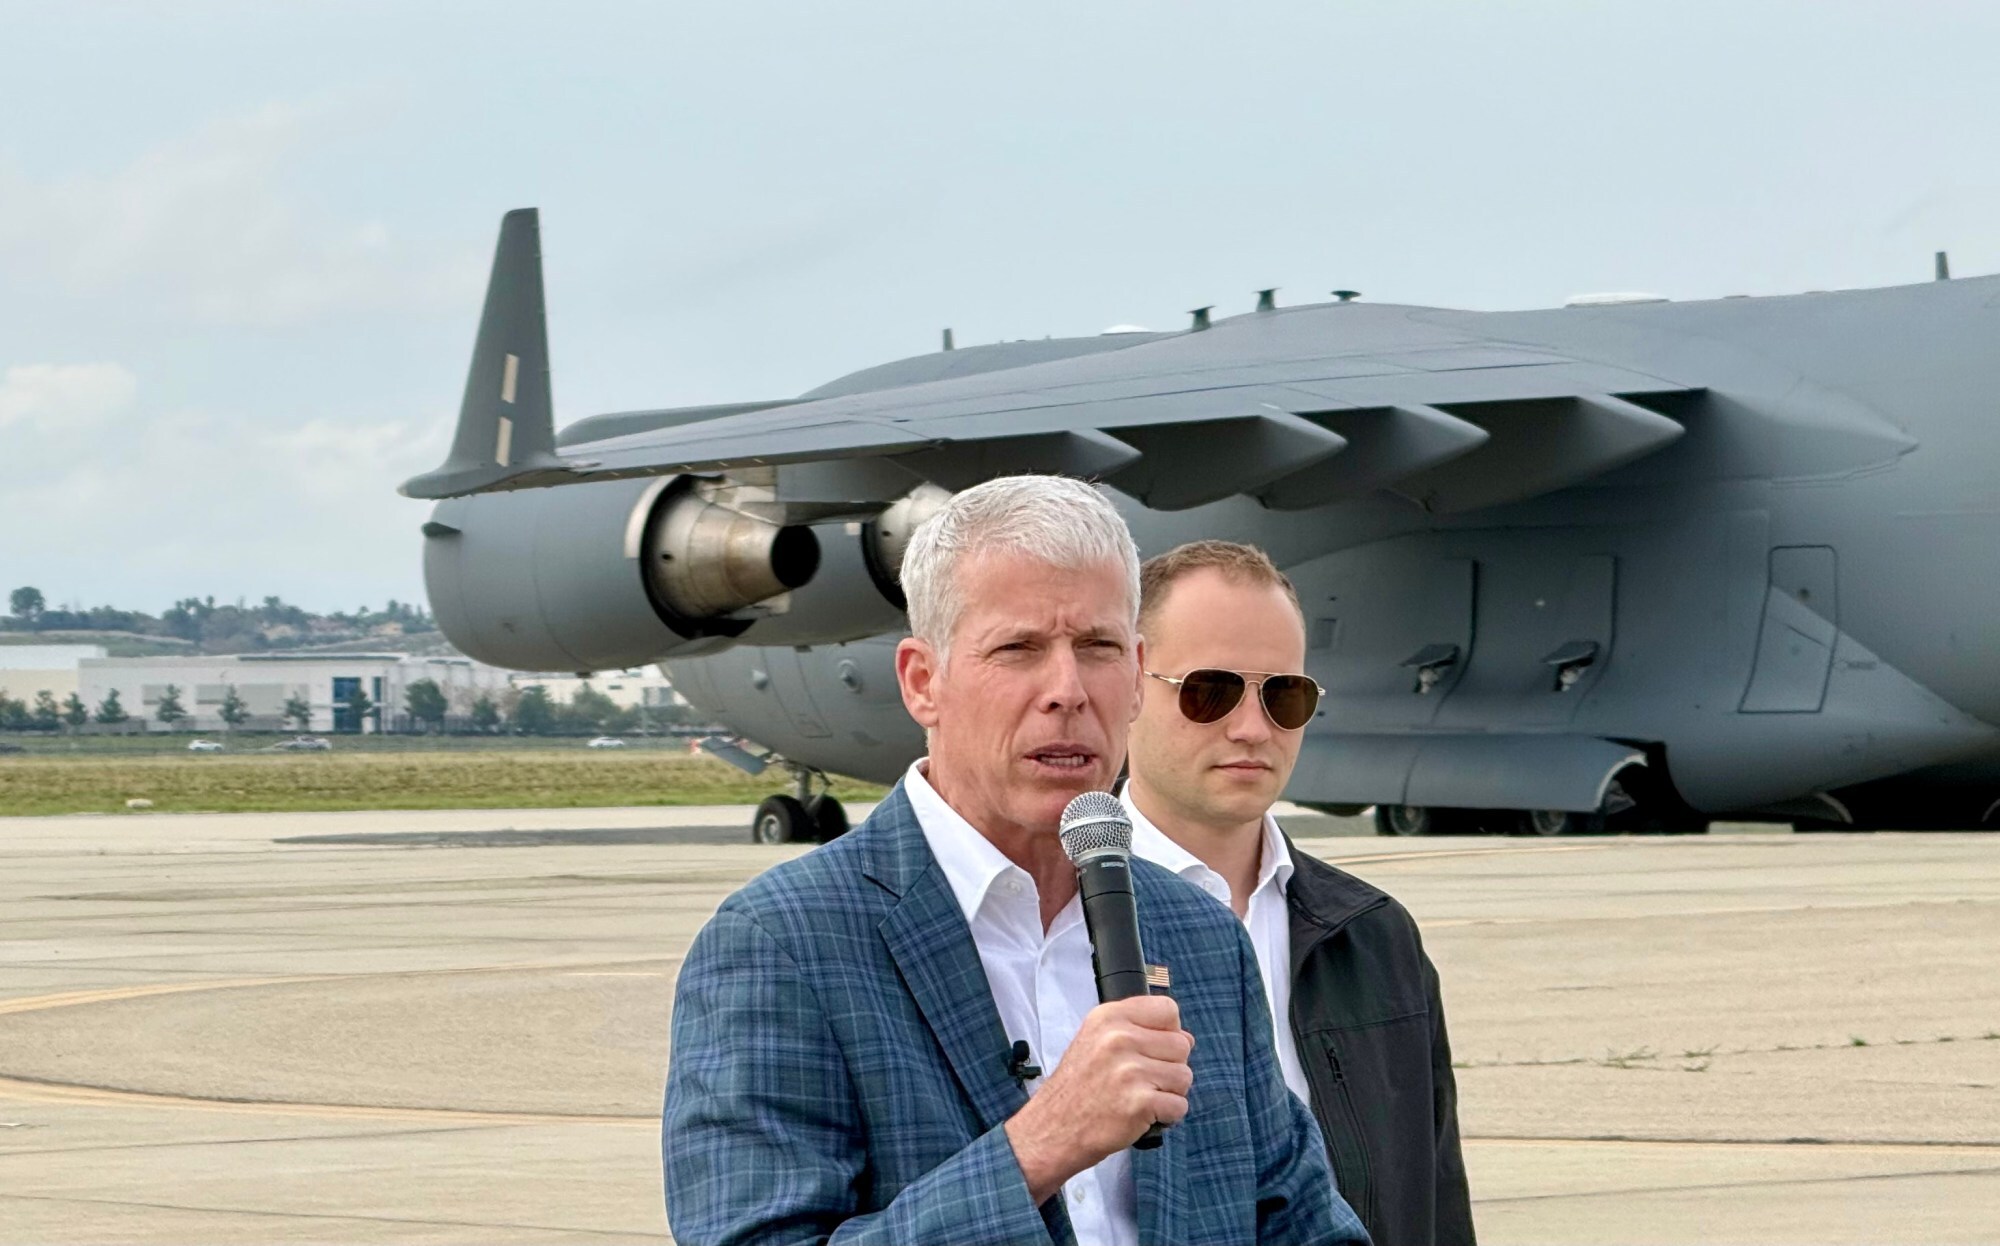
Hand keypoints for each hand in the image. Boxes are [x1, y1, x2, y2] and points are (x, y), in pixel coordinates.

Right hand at [1003, 995, 1192, 1202]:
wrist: (1052, 1129)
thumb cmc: (1077, 1089)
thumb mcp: (1095, 1040)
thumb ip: (1136, 1030)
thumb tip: (1186, 1037)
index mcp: (1109, 1017)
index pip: (1167, 1009)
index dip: (1169, 1031)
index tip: (1154, 1049)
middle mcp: (1118, 1039)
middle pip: (1181, 1044)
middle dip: (1170, 1066)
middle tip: (1143, 1081)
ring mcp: (1130, 1071)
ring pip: (1184, 1076)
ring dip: (1170, 1092)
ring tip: (1141, 1098)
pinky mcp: (1139, 1102)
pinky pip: (1179, 1104)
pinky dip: (1167, 1116)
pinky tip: (1143, 1115)